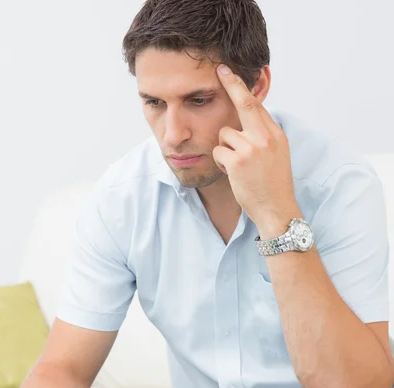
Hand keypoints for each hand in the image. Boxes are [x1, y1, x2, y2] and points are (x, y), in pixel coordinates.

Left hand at [213, 64, 297, 226]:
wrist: (277, 210)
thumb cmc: (273, 185)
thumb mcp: (277, 155)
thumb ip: (264, 136)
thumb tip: (249, 117)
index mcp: (276, 134)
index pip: (256, 105)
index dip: (241, 87)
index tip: (229, 72)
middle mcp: (266, 137)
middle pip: (244, 104)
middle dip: (230, 84)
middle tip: (219, 69)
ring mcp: (252, 149)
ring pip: (224, 134)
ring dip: (224, 149)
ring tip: (237, 166)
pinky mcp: (238, 162)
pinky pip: (218, 152)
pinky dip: (220, 162)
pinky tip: (232, 173)